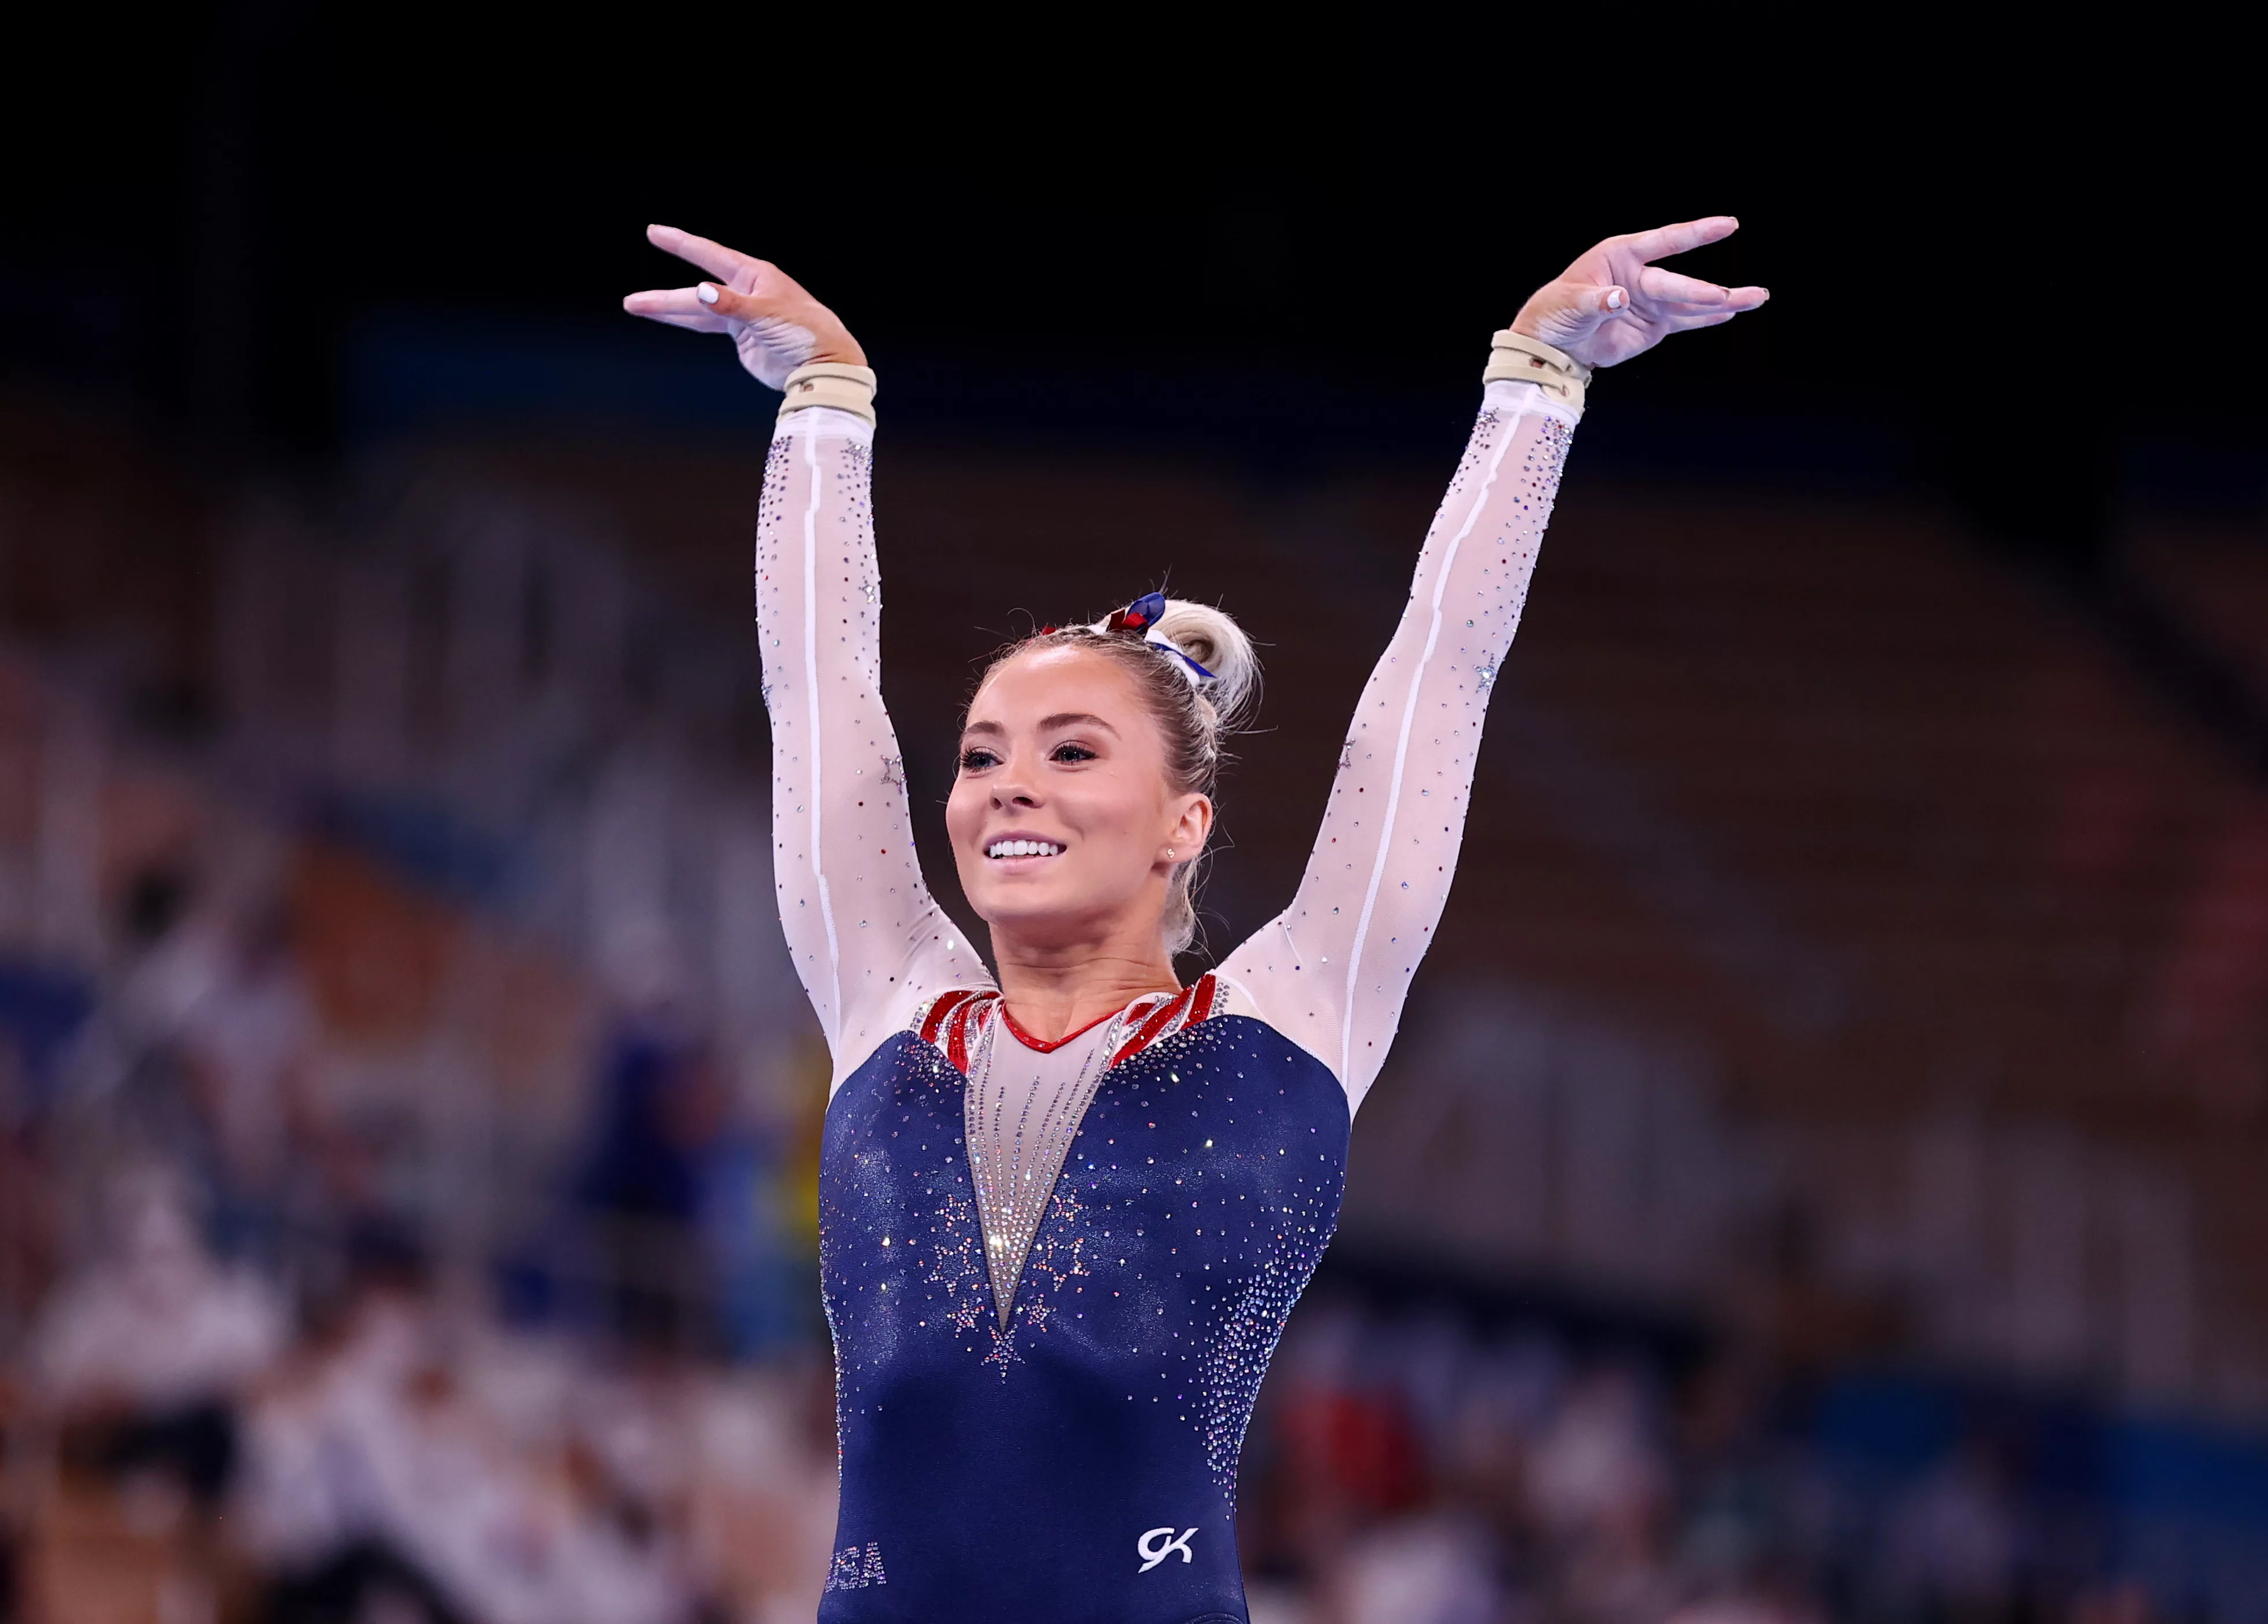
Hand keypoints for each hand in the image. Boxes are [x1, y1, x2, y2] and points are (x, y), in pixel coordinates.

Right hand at [623, 224, 865, 388]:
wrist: (823, 366)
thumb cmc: (806, 332)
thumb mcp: (768, 315)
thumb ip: (732, 304)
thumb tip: (701, 292)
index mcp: (754, 276)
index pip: (709, 255)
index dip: (681, 244)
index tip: (654, 232)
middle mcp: (745, 291)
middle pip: (696, 291)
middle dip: (664, 296)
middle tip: (632, 301)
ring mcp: (742, 314)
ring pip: (697, 310)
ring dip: (669, 311)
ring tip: (637, 307)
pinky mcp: (743, 336)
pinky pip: (707, 326)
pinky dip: (688, 322)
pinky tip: (668, 319)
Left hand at [1511, 217, 1766, 369]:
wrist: (1550, 345)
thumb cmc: (1554, 312)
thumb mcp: (1568, 303)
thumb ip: (1595, 300)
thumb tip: (1620, 297)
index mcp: (1620, 256)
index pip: (1665, 241)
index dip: (1697, 233)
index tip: (1727, 225)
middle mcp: (1640, 275)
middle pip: (1678, 283)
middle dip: (1706, 290)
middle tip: (1732, 296)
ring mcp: (1649, 301)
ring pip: (1691, 301)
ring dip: (1723, 300)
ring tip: (1756, 297)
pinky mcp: (1653, 325)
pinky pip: (1685, 320)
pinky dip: (1708, 318)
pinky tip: (1732, 312)